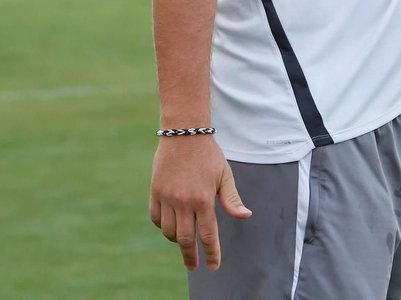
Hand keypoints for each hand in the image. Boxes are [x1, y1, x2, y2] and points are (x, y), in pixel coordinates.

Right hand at [149, 135, 250, 270]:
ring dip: (177, 240)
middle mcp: (184, 202)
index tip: (213, 267)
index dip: (211, 253)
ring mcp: (167, 198)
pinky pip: (156, 218)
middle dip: (190, 256)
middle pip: (186, 239)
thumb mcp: (225, 175)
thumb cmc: (209, 155)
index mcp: (204, 199)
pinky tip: (170, 226)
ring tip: (184, 242)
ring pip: (169, 231)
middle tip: (193, 267)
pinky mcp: (155, 192)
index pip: (208, 235)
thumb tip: (246, 216)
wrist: (184, 133)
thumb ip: (232, 198)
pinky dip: (163, 226)